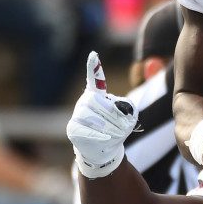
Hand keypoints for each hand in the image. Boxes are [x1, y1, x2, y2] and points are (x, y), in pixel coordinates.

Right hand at [67, 52, 138, 178]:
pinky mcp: (73, 129)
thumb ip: (128, 109)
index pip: (96, 79)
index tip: (94, 54)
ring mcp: (77, 115)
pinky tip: (105, 139)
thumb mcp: (127, 117)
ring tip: (111, 135)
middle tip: (118, 128)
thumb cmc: (115, 129)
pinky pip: (89, 131)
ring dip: (112, 130)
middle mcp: (84, 101)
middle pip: (105, 106)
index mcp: (96, 94)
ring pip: (99, 120)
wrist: (99, 149)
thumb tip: (123, 108)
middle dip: (117, 119)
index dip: (94, 67)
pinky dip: (100, 136)